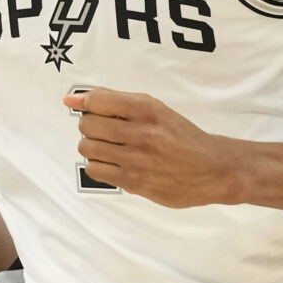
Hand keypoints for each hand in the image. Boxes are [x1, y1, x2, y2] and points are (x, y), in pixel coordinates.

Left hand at [68, 89, 240, 207]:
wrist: (212, 169)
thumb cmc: (181, 137)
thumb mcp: (155, 109)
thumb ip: (113, 101)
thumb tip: (69, 99)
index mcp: (147, 109)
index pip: (96, 100)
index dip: (89, 105)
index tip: (93, 111)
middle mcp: (141, 133)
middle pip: (87, 125)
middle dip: (92, 127)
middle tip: (107, 131)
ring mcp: (136, 159)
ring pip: (87, 147)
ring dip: (94, 147)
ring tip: (112, 148)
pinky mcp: (133, 182)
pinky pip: (94, 170)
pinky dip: (98, 165)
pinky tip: (114, 163)